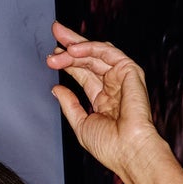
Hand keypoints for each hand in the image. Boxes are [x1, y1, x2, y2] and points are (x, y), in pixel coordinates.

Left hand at [47, 22, 159, 183]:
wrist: (128, 151)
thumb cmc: (109, 147)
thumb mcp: (81, 124)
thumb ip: (70, 105)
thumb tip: (56, 89)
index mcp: (104, 100)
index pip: (84, 74)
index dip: (69, 62)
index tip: (52, 55)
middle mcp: (114, 86)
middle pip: (89, 58)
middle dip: (71, 45)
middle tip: (54, 32)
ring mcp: (122, 78)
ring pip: (97, 53)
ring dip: (76, 47)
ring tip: (59, 47)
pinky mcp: (130, 71)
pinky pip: (108, 52)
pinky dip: (90, 48)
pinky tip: (74, 50)